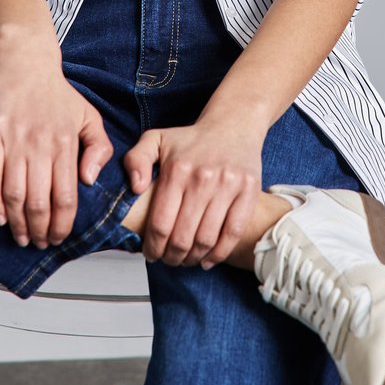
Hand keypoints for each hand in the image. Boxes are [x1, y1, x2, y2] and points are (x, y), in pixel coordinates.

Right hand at [0, 37, 112, 248]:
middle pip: (39, 202)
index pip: (66, 196)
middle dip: (38, 230)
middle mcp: (41, 144)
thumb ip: (99, 149)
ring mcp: (15, 140)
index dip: (62, 224)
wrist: (27, 62)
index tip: (58, 238)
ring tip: (19, 236)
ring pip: (15, 194)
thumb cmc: (58, 93)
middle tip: (37, 243)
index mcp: (66, 143)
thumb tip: (89, 180)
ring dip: (17, 222)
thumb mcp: (90, 117)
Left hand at [123, 119, 262, 268]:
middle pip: (183, 237)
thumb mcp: (156, 139)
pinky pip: (233, 233)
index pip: (160, 223)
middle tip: (168, 260)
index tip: (150, 253)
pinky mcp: (249, 190)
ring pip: (207, 239)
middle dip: (172, 257)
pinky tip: (207, 258)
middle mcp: (203, 178)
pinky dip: (219, 253)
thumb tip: (135, 188)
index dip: (153, 247)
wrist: (233, 124)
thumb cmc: (192, 138)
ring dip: (193, 258)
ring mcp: (228, 185)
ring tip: (186, 259)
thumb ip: (136, 160)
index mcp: (177, 169)